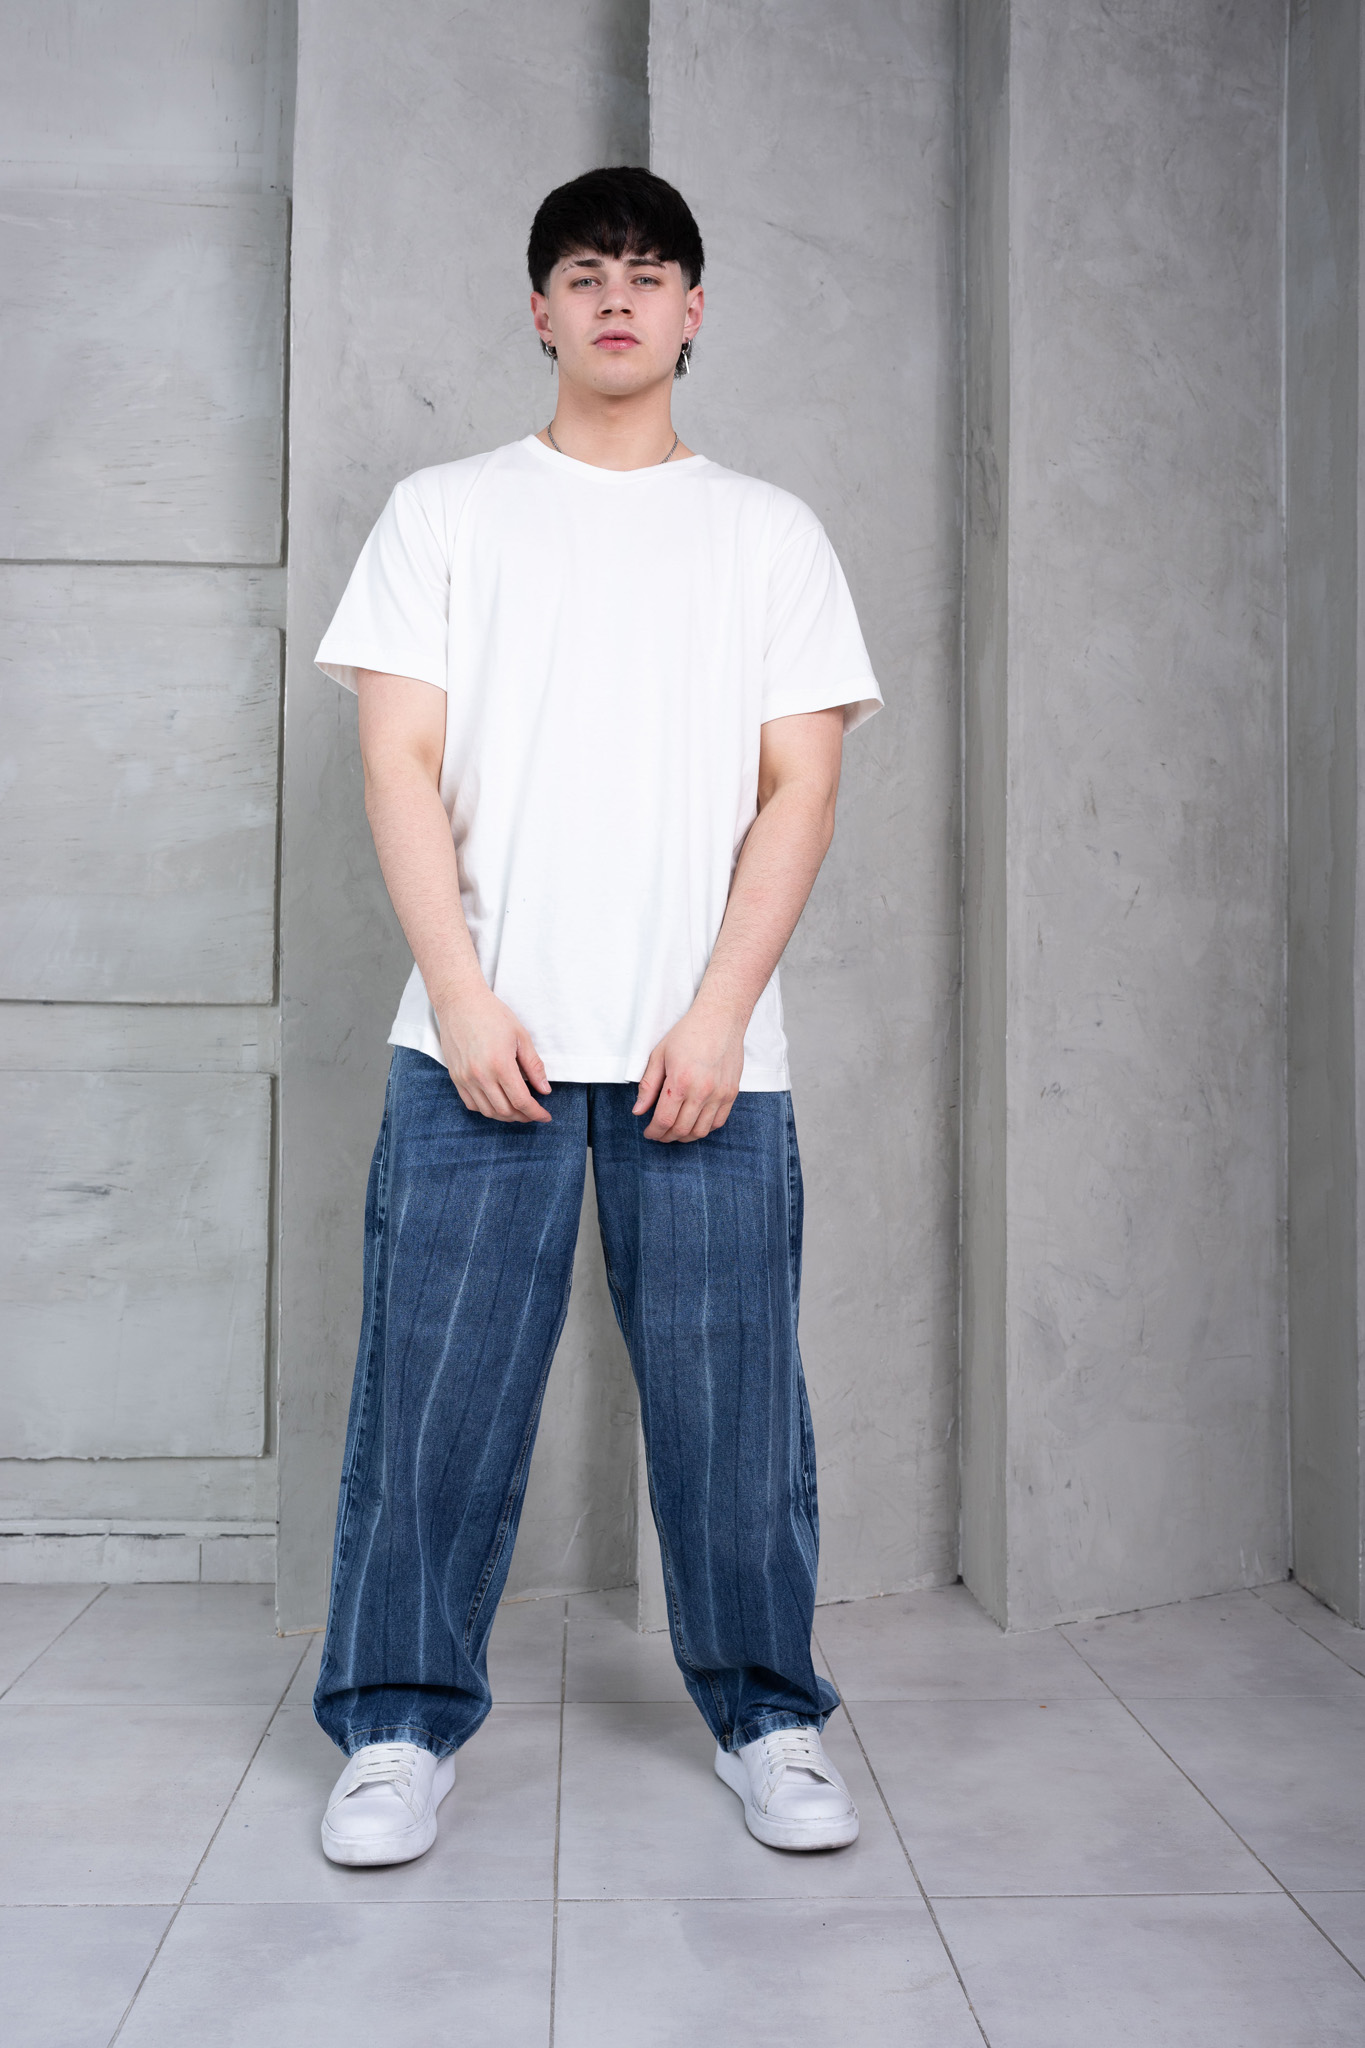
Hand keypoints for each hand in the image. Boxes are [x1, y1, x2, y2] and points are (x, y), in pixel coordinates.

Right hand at [436, 986, 552, 1122]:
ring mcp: (465, 1078)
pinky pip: (471, 1104)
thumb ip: (534, 1066)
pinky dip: (487, 1109)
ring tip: (518, 1110)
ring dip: (506, 1116)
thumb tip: (545, 1090)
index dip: (536, 1113)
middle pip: (505, 1110)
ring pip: (488, 1111)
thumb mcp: (521, 1036)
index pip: (521, 1101)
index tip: (545, 1116)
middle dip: (523, 1116)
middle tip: (534, 1112)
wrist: (460, 1002)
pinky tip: (497, 1103)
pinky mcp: (455, 1077)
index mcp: (500, 1064)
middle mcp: (480, 1075)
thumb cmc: (492, 1014)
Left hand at [632, 997, 746, 1141]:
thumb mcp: (659, 1055)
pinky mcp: (732, 1093)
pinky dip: (704, 1129)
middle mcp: (702, 1091)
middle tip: (659, 1134)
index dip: (654, 1132)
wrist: (720, 1019)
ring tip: (675, 1132)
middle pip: (682, 1129)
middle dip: (666, 1137)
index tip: (649, 1132)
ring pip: (701, 1131)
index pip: (664, 1120)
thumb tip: (638, 1111)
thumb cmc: (687, 1033)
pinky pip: (718, 1122)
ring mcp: (719, 1094)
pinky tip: (694, 1123)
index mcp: (680, 1081)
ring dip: (685, 1136)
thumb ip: (648, 1086)